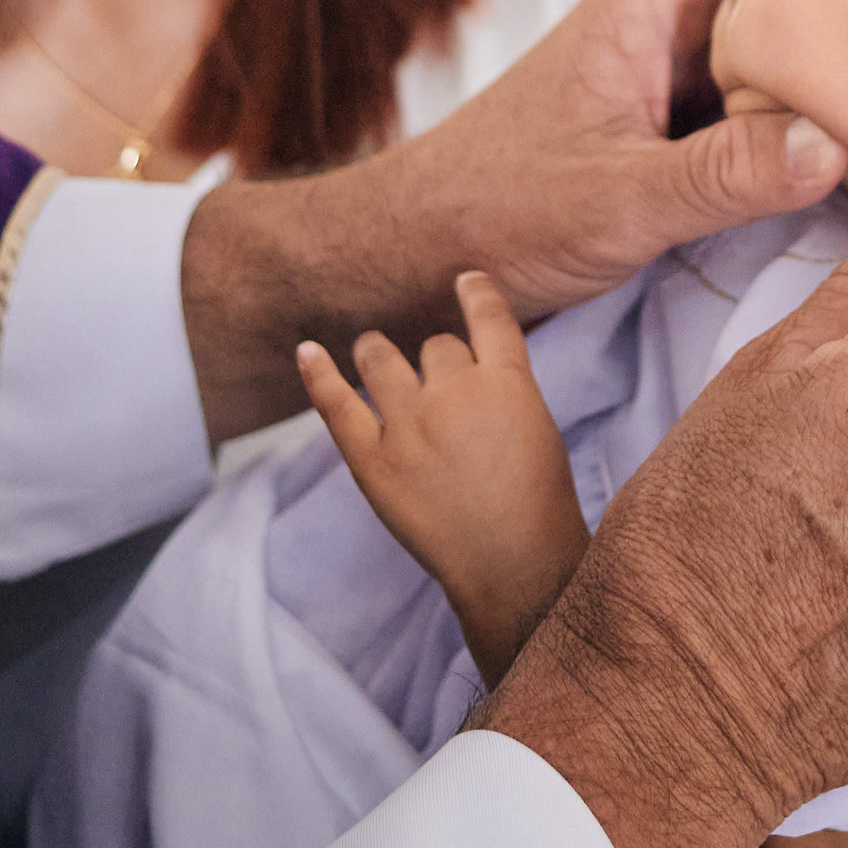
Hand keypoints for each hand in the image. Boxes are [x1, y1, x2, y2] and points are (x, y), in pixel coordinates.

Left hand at [182, 0, 847, 440]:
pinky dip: (797, 134)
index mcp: (648, 0)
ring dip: (828, 89)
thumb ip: (728, 175)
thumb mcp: (623, 198)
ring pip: (774, 62)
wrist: (411, 255)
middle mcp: (664, 22)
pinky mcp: (672, 130)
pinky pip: (753, 113)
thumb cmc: (498, 210)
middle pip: (785, 0)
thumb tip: (837, 143)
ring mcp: (669, 77)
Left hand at [296, 273, 588, 687]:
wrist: (514, 566)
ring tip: (375, 356)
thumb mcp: (541, 429)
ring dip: (378, 353)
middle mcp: (455, 392)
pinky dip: (318, 374)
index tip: (465, 281)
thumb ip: (506, 391)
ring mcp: (408, 425)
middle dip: (437, 360)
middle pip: (436, 346)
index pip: (488, 317)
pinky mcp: (371, 459)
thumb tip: (472, 370)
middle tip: (442, 391)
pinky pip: (336, 403)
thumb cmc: (539, 506)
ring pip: (381, 358)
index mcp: (508, 382)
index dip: (475, 293)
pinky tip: (307, 351)